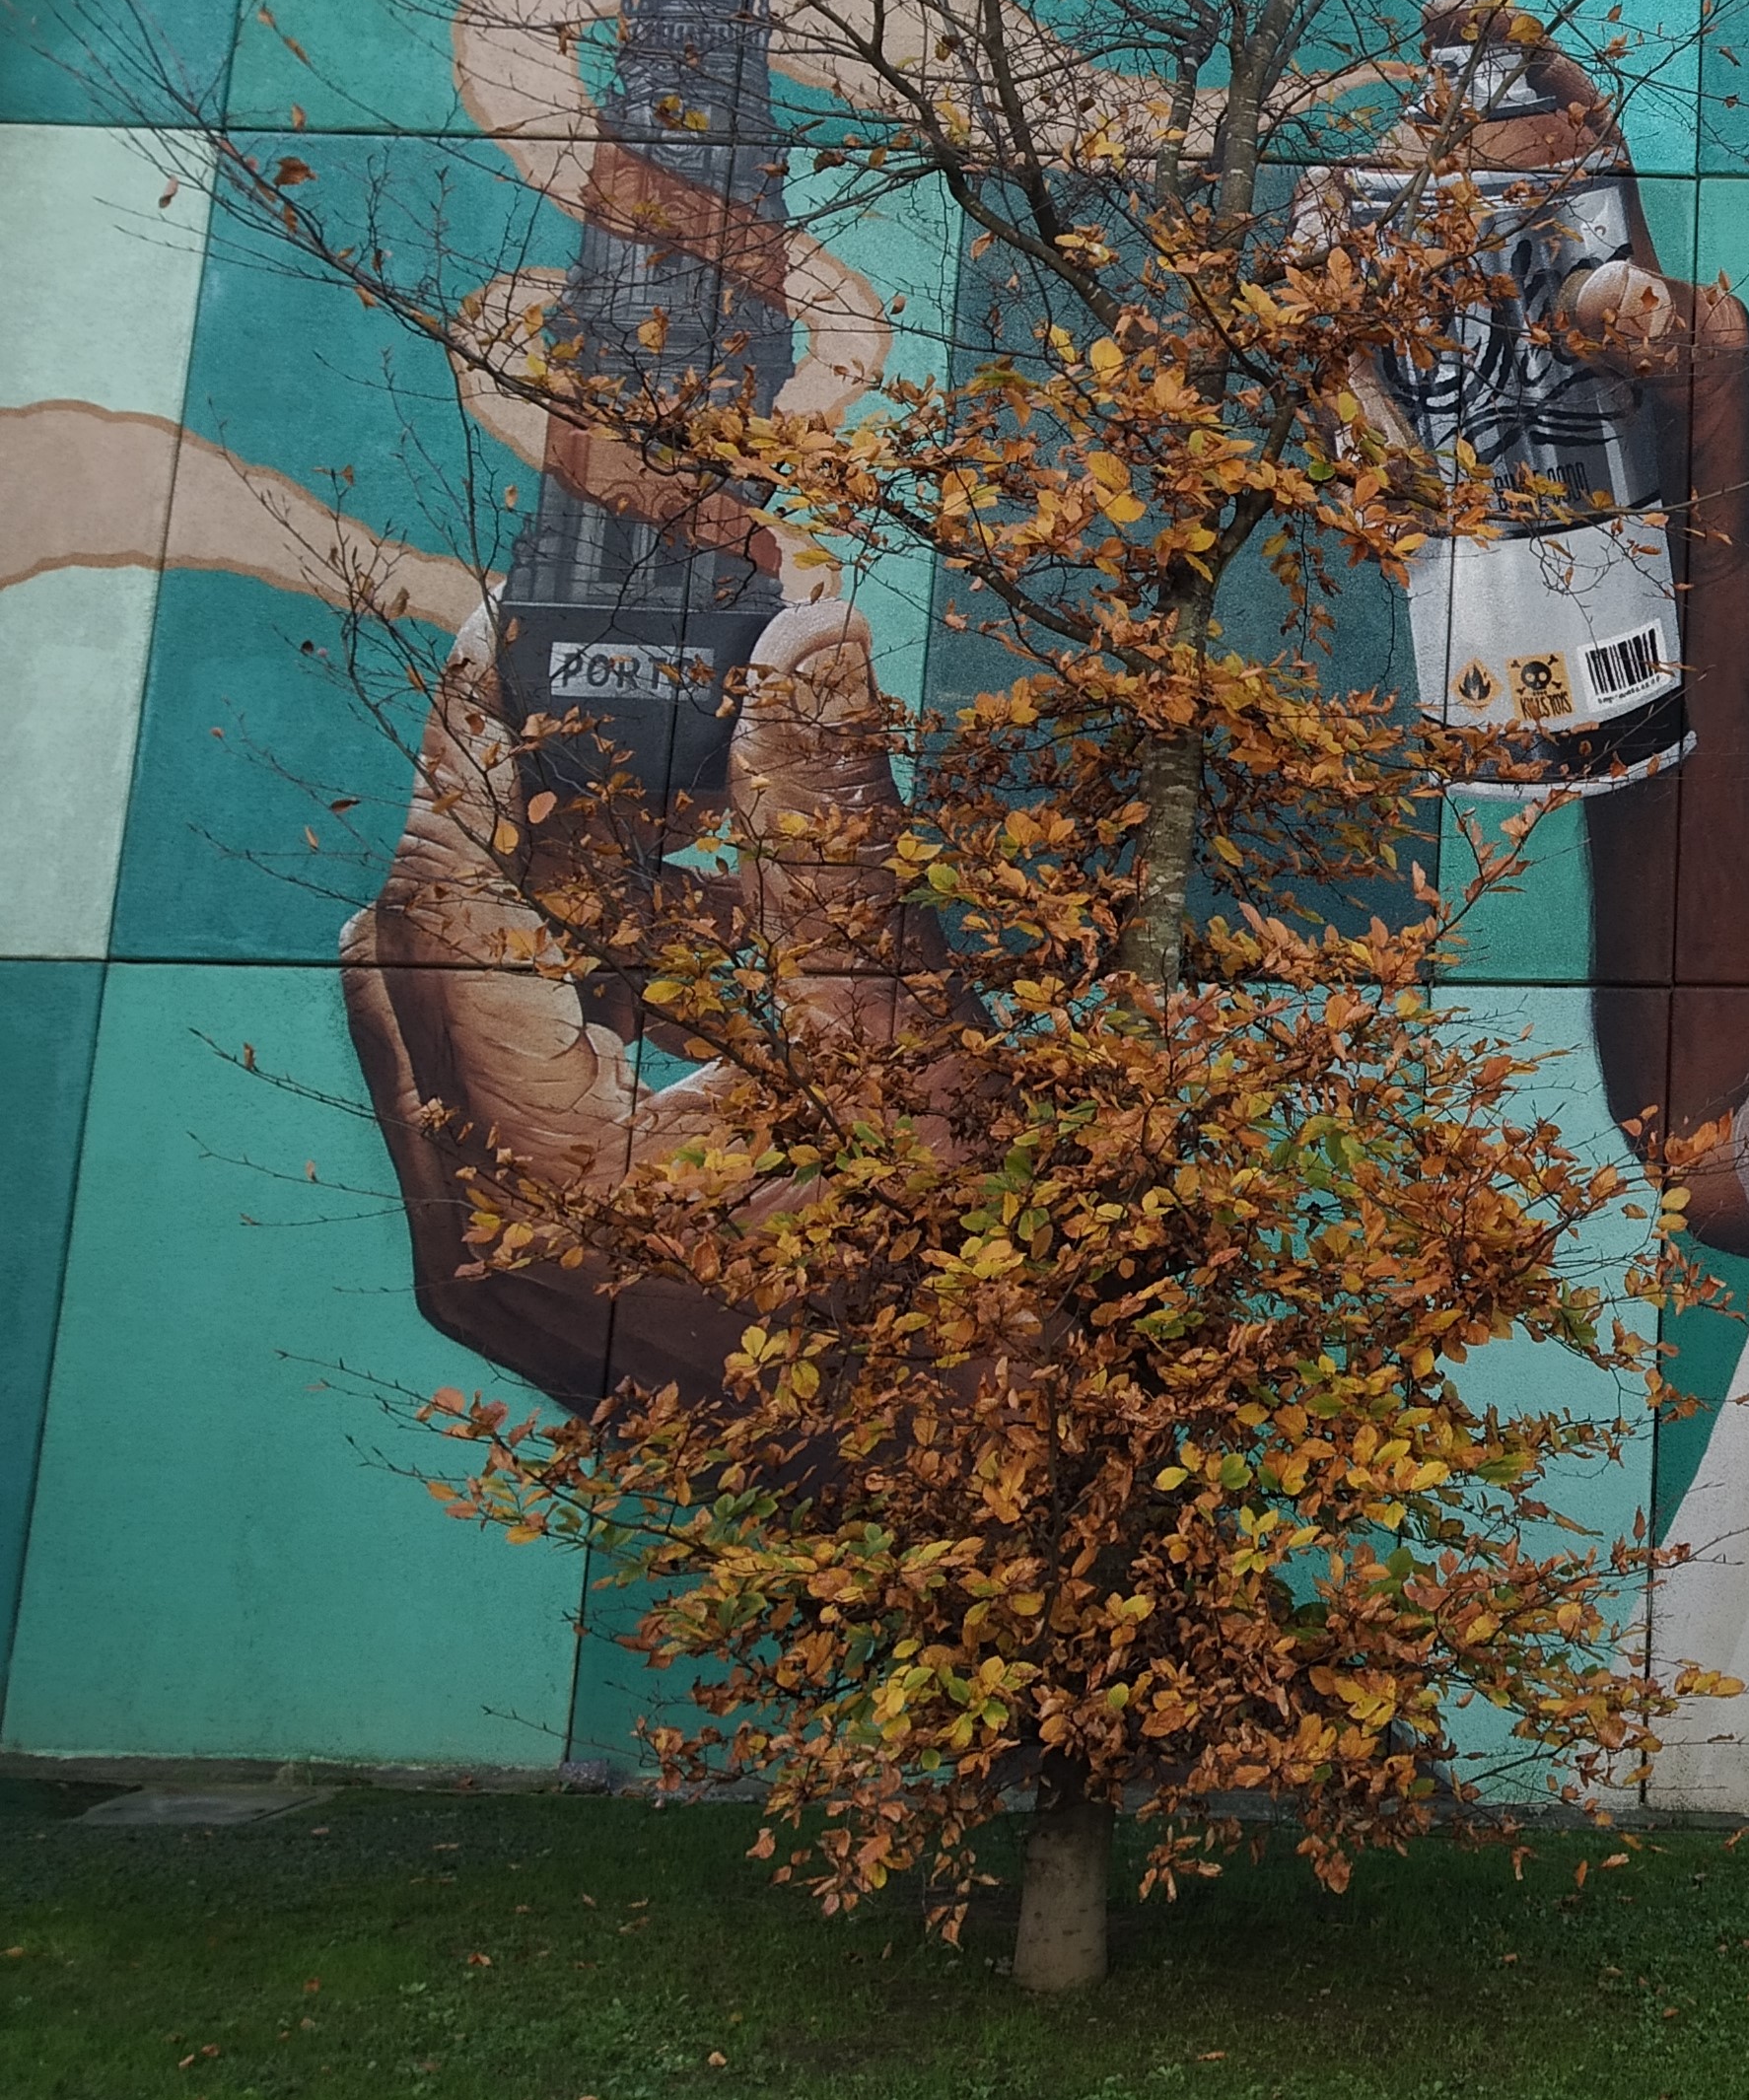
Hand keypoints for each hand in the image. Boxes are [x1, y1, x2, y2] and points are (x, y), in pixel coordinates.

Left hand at [342, 595, 921, 1411]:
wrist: (978, 1475)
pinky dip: (582, 992)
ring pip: (451, 1013)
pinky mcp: (521, 1266)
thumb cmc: (957, 1278)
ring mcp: (480, 1256)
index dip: (488, 742)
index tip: (535, 624)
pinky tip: (720, 950)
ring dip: (560, 900)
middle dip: (519, 810)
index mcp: (536, 1165)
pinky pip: (499, 1086)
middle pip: (419, 946)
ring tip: (711, 827)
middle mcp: (463, 1220)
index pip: (450, 895)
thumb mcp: (908, 1036)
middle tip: (634, 705)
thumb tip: (805, 638)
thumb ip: (831, 833)